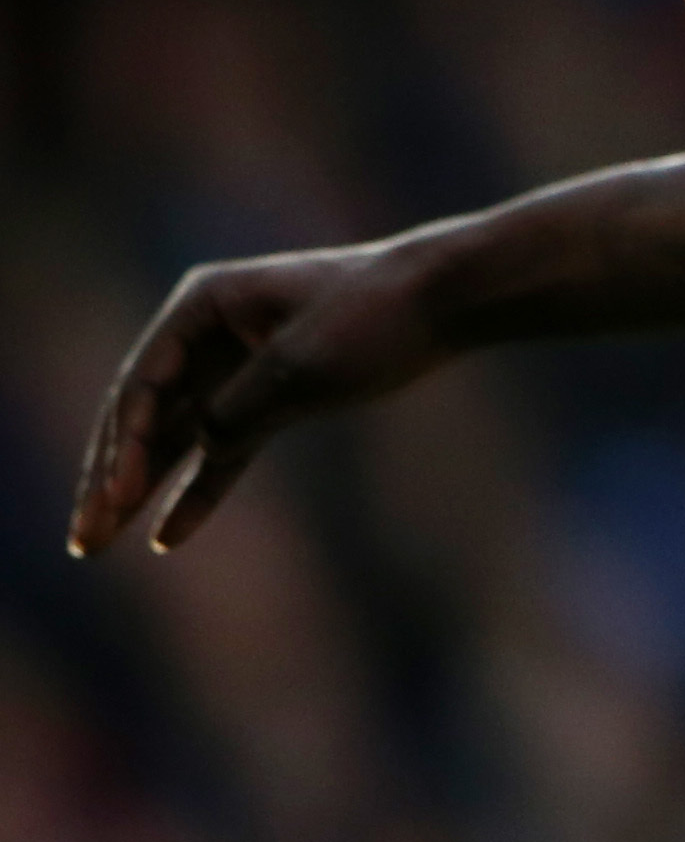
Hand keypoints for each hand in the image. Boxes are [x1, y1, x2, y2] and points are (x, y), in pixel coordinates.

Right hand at [69, 247, 448, 556]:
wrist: (445, 299)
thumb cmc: (374, 318)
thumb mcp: (301, 365)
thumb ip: (242, 408)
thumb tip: (202, 447)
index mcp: (203, 304)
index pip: (145, 384)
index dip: (127, 445)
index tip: (120, 496)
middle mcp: (209, 331)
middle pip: (145, 414)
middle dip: (112, 477)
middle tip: (82, 537)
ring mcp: (237, 365)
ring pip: (177, 437)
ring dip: (141, 488)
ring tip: (98, 543)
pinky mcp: (273, 396)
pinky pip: (224, 450)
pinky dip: (199, 490)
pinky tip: (166, 539)